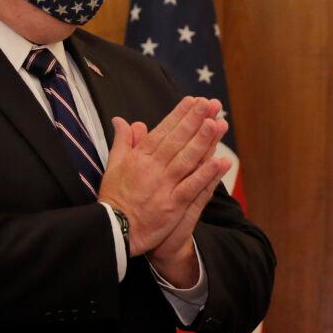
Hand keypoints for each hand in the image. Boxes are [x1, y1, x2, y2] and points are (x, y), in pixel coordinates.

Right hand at [98, 97, 231, 256]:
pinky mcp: (172, 205)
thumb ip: (123, 142)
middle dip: (195, 120)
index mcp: (139, 157)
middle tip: (210, 103)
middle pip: (177, 140)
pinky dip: (206, 174)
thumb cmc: (114, 198)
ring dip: (203, 141)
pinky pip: (191, 187)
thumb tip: (123, 120)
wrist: (112, 232)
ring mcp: (164, 186)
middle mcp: (153, 168)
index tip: (193, 100)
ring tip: (217, 123)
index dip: (179, 115)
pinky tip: (220, 161)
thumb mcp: (113, 166)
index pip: (162, 131)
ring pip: (186, 159)